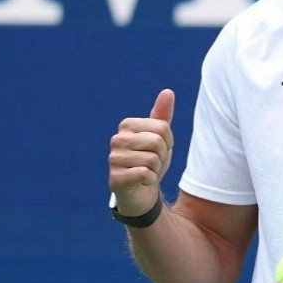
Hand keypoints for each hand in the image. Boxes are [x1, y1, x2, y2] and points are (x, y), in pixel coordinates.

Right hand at [108, 89, 175, 217]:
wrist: (141, 191)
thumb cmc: (150, 160)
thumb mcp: (160, 137)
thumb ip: (162, 115)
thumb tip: (168, 91)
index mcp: (127, 126)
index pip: (163, 127)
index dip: (168, 142)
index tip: (159, 150)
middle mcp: (117, 139)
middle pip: (157, 141)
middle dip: (162, 155)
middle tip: (153, 162)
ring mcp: (113, 158)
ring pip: (152, 159)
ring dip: (156, 169)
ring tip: (147, 171)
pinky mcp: (115, 177)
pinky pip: (145, 173)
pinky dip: (150, 179)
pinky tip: (142, 181)